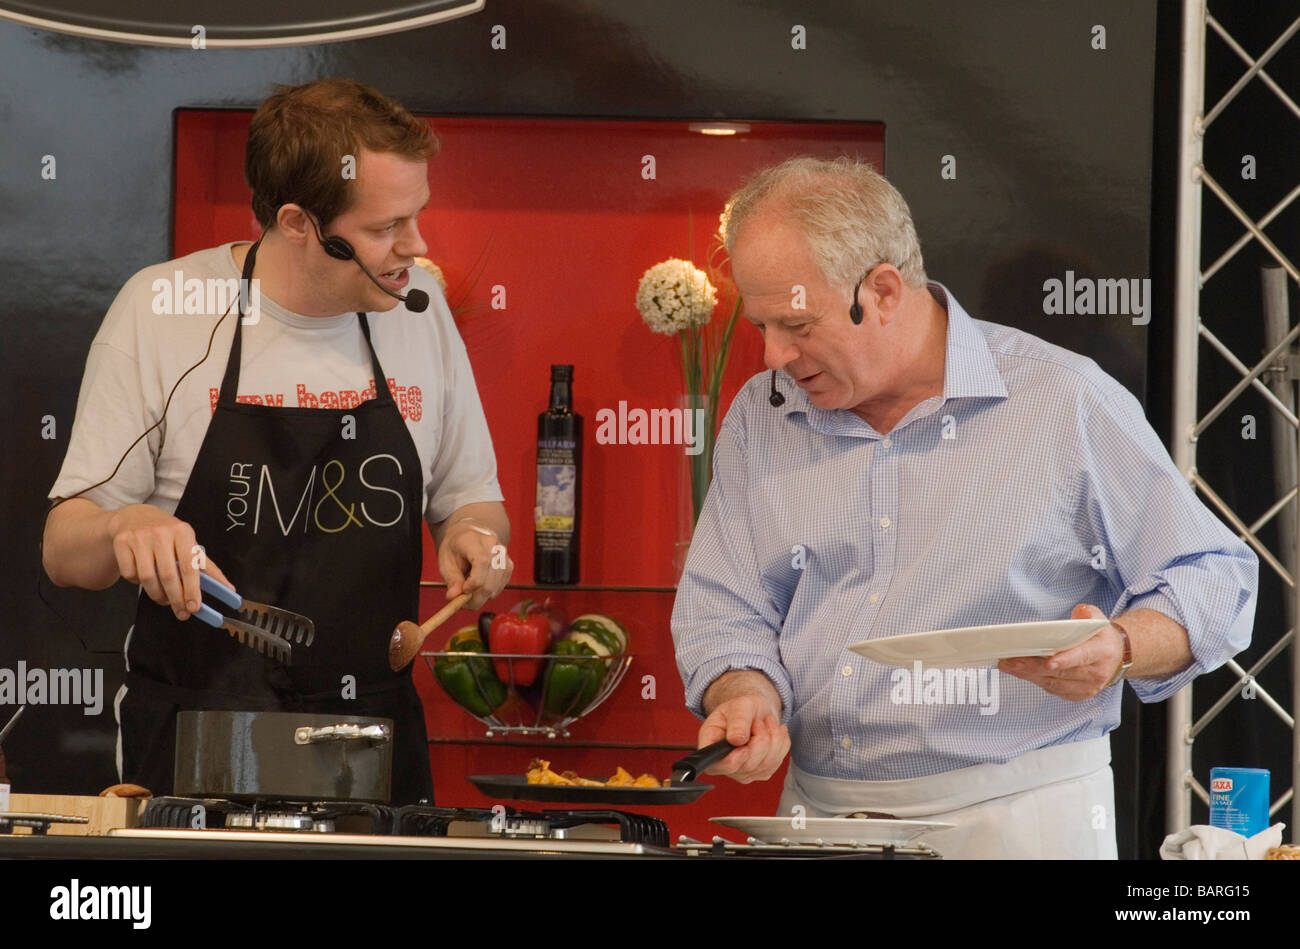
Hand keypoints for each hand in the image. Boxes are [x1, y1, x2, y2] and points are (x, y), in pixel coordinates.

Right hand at [107, 504, 232, 620]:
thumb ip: (207, 568)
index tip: (194, 607)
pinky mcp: (122, 542)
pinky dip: (136, 582)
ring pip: (147, 578)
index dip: (192, 590)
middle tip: (181, 612)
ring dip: (157, 594)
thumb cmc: (167, 535)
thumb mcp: (189, 544)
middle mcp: (161, 532)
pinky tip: (144, 577)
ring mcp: (139, 537)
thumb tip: (229, 589)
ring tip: (164, 598)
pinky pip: (129, 574)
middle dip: (175, 599)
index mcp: (183, 532)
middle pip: (168, 576)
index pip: (189, 567)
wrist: (135, 517)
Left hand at [437, 520, 511, 609]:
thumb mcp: (446, 560)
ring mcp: (504, 556)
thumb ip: (451, 579)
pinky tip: (478, 588)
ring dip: (481, 597)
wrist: (469, 534)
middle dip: (476, 598)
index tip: (463, 592)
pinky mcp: (508, 565)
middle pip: (490, 580)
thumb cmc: (455, 547)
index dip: (474, 582)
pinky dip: (489, 593)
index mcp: (475, 540)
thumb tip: (453, 597)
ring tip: (467, 594)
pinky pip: (501, 586)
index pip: (482, 562)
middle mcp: (494, 546)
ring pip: (496, 586)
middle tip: (461, 604)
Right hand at [697, 695, 790, 783]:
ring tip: (765, 724)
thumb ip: (737, 721)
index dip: (733, 760)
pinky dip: (780, 742)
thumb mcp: (738, 706)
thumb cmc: (742, 710)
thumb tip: (737, 739)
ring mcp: (744, 772)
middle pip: (748, 764)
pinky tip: (772, 732)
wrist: (755, 714)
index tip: (743, 745)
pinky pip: (778, 760)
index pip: (717, 765)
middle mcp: (724, 765)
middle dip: (759, 738)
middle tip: (757, 722)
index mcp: (710, 746)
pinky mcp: (762, 773)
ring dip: (772, 738)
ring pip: (766, 763)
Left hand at [997, 603, 1124, 700]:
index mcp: (1100, 652)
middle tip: (1011, 661)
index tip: (1048, 662)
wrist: (1116, 656)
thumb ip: (1087, 613)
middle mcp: (1095, 672)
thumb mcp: (1097, 618)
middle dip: (1033, 667)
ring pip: (1054, 683)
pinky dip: (1036, 681)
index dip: (1065, 660)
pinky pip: (1054, 690)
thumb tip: (1077, 613)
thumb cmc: (1101, 637)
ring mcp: (1087, 687)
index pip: (1081, 657)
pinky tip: (1021, 673)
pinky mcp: (1078, 695)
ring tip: (1009, 666)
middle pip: (1061, 673)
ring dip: (1029, 675)